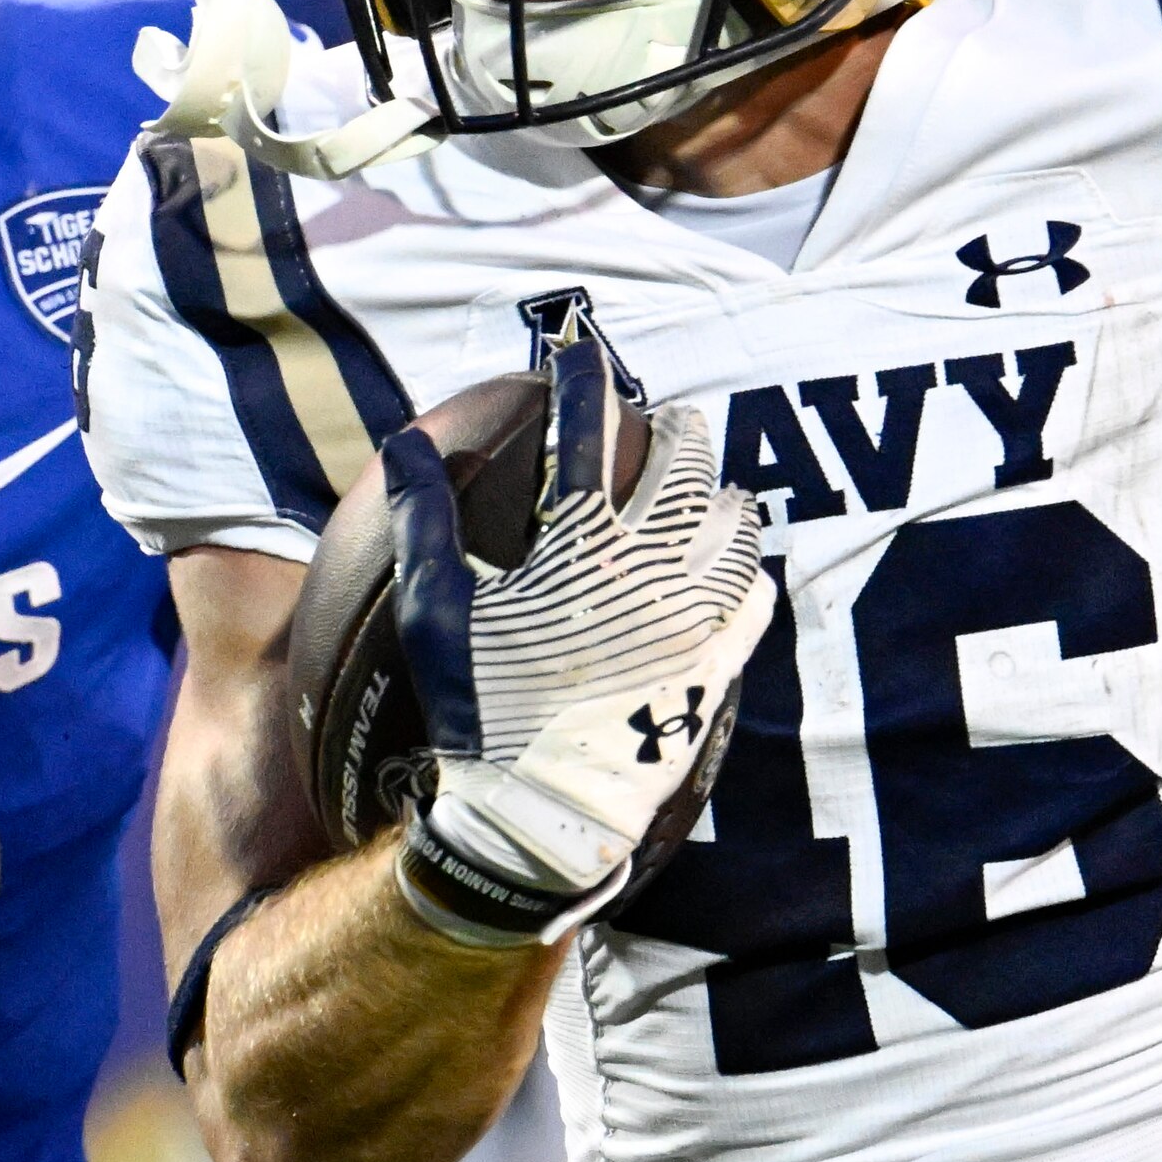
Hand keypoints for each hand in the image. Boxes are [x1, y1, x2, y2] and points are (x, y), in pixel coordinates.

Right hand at [394, 293, 769, 944]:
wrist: (545, 814)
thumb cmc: (478, 712)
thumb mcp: (433, 611)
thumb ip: (423, 518)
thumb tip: (409, 440)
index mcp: (578, 538)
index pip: (584, 425)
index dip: (579, 374)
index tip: (576, 347)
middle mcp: (650, 561)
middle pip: (682, 462)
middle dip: (673, 427)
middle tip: (664, 417)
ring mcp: (694, 612)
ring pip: (732, 522)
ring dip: (720, 493)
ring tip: (711, 487)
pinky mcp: (718, 663)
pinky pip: (751, 597)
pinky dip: (743, 571)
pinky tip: (733, 570)